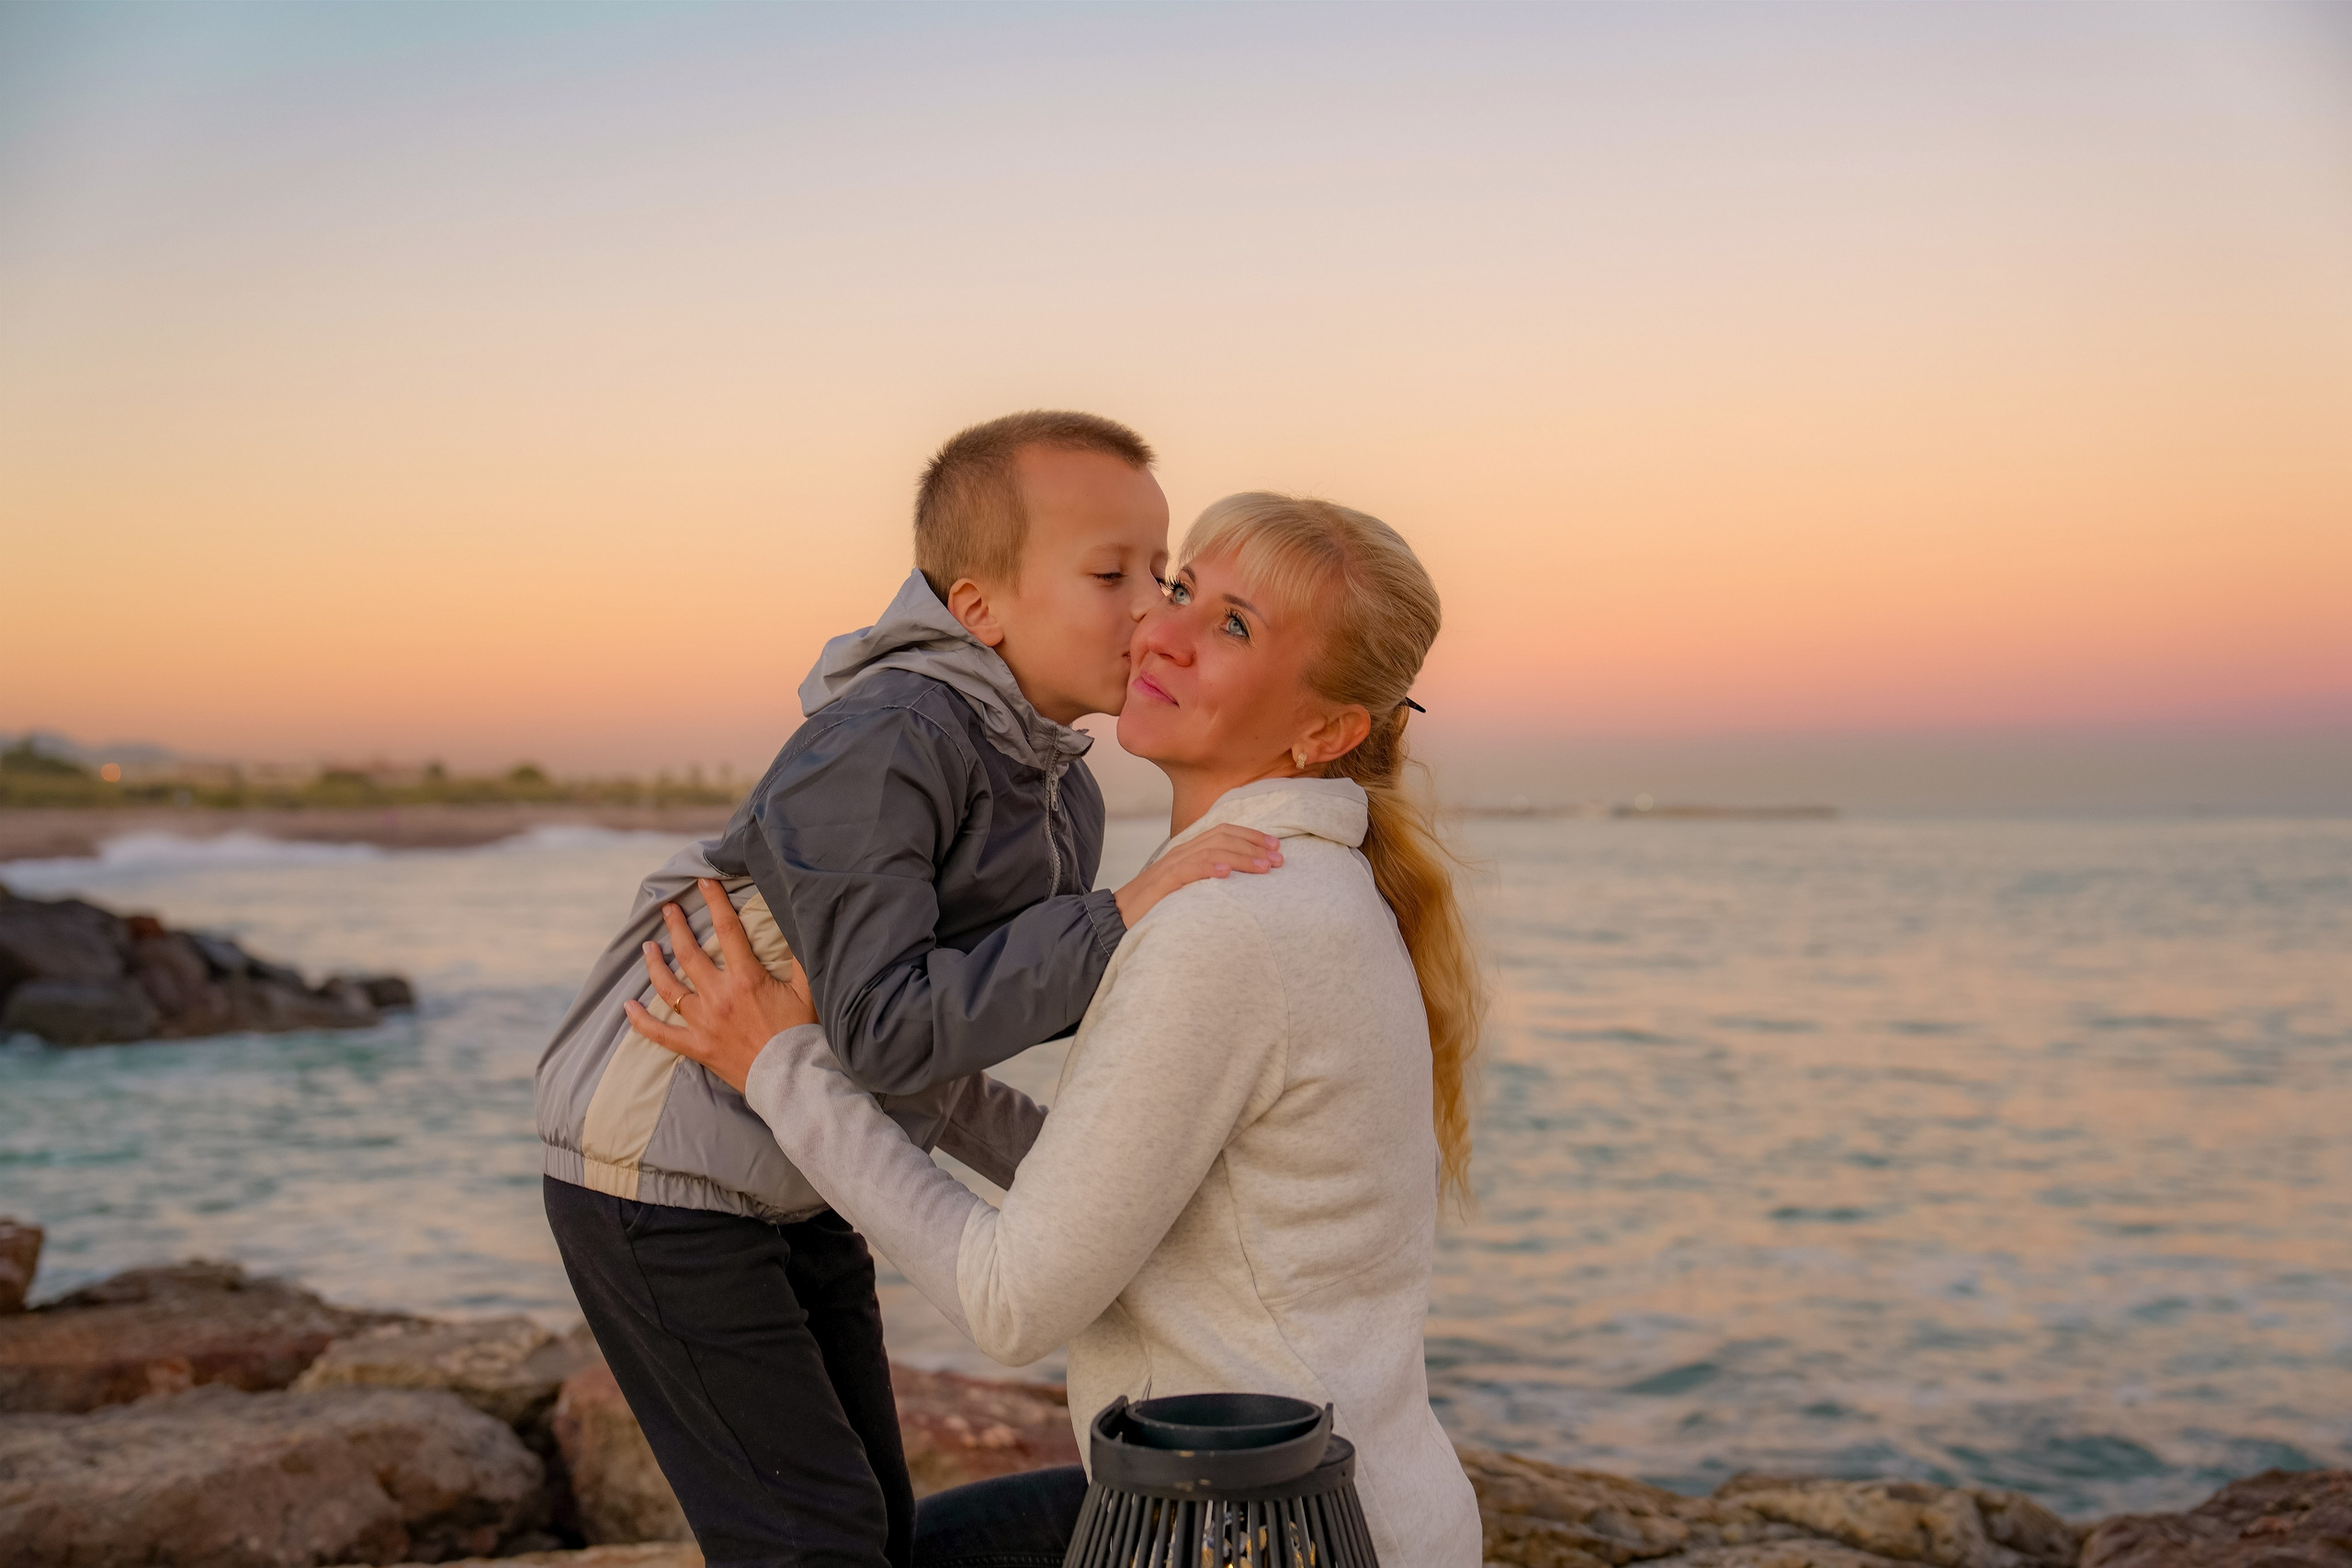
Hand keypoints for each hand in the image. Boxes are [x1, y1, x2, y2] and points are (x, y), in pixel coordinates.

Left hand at [622, 878, 816, 1093]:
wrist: (791, 1080)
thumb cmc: (802, 1035)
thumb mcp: (809, 991)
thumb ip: (801, 957)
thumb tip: (796, 924)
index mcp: (746, 979)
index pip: (727, 930)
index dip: (714, 902)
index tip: (703, 882)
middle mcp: (719, 997)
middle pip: (689, 953)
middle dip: (676, 926)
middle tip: (666, 909)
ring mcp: (704, 1023)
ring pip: (669, 988)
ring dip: (655, 965)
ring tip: (647, 947)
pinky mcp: (697, 1047)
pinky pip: (661, 1034)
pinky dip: (641, 1021)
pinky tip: (627, 1007)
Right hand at [1114, 827, 1283, 926]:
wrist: (1118, 918)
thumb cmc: (1155, 907)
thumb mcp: (1187, 889)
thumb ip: (1207, 879)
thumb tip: (1238, 882)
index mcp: (1188, 851)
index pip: (1223, 832)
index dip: (1252, 836)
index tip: (1276, 846)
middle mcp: (1181, 852)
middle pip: (1222, 837)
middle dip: (1255, 845)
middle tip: (1280, 859)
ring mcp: (1171, 866)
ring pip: (1211, 850)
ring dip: (1242, 857)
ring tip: (1264, 867)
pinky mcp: (1162, 883)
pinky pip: (1188, 869)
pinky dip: (1209, 868)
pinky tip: (1226, 873)